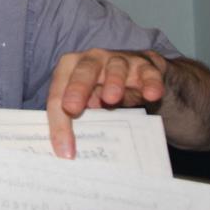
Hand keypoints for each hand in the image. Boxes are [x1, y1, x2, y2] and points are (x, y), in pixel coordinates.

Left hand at [46, 48, 166, 158]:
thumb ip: (76, 119)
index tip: (65, 150)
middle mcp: (93, 59)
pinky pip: (149, 73)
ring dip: (113, 81)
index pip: (59, 92)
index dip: (58, 120)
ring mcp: (120, 60)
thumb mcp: (86, 102)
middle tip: (71, 108)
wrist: (138, 75)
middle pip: (84, 70)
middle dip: (77, 88)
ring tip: (111, 99)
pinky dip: (150, 83)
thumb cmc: (102, 90)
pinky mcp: (146, 67)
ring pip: (116, 67)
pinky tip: (151, 94)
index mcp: (70, 68)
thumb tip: (66, 150)